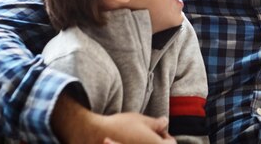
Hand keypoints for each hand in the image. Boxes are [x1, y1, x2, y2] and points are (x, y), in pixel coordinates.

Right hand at [51, 93, 174, 143]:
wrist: (94, 134)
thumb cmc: (119, 125)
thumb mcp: (140, 120)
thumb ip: (156, 123)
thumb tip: (165, 122)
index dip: (167, 137)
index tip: (158, 130)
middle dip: (157, 141)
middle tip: (148, 134)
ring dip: (146, 143)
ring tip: (138, 138)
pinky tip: (130, 141)